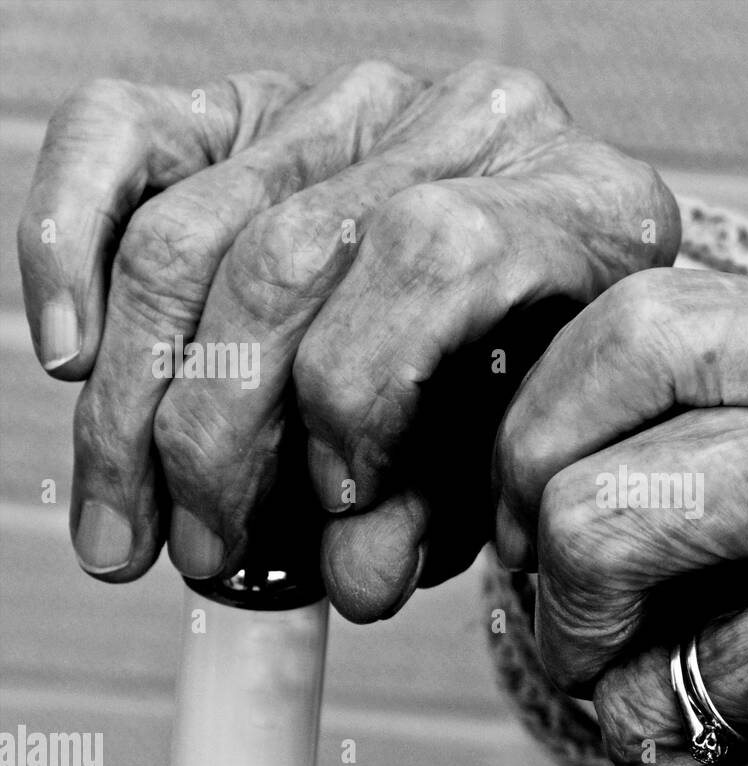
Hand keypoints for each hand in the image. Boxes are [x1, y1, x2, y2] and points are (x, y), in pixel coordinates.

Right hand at [19, 61, 677, 618]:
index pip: (436, 257)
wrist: (545, 287)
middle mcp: (468, 124)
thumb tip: (352, 577)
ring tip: (129, 517)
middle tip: (202, 549)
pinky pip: (119, 136)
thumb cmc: (537, 380)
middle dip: (218, 437)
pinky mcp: (252, 103)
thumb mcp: (522, 451)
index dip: (362, 393)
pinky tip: (68, 353)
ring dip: (133, 401)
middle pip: (289, 258)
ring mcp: (355, 102)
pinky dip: (63, 242)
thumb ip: (446, 506)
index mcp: (578, 202)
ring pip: (191, 233)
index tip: (337, 504)